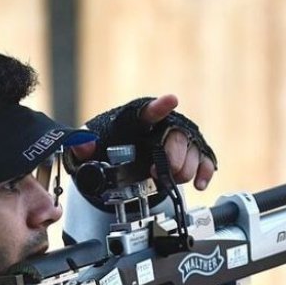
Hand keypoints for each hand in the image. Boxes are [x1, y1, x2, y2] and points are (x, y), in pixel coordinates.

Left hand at [72, 95, 216, 190]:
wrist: (123, 165)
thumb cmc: (108, 152)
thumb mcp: (86, 153)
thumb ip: (80, 147)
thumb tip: (84, 144)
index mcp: (137, 121)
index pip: (148, 111)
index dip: (160, 106)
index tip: (171, 100)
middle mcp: (161, 127)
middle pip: (176, 136)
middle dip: (173, 156)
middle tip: (158, 171)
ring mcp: (178, 141)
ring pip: (192, 151)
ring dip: (185, 170)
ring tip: (169, 179)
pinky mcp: (190, 155)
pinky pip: (205, 159)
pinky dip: (204, 172)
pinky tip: (199, 184)